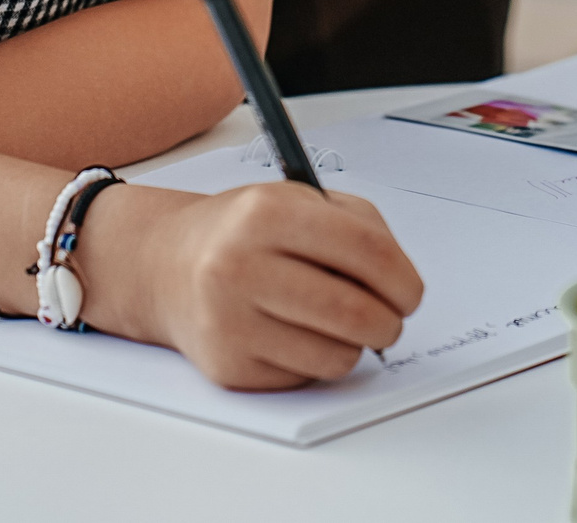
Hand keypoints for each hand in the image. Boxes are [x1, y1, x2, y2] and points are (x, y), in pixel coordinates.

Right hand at [81, 181, 424, 389]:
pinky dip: (317, 361)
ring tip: (341, 325)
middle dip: (389, 322)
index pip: (366, 252)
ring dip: (355, 346)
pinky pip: (304, 376)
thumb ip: (358, 227)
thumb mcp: (297, 200)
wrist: (166, 265)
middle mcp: (241, 265)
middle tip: (390, 320)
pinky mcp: (228, 365)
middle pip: (354, 311)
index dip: (403, 279)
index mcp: (268, 212)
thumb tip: (401, 285)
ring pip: (335, 355)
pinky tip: (298, 335)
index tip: (410, 294)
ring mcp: (230, 319)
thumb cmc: (244, 232)